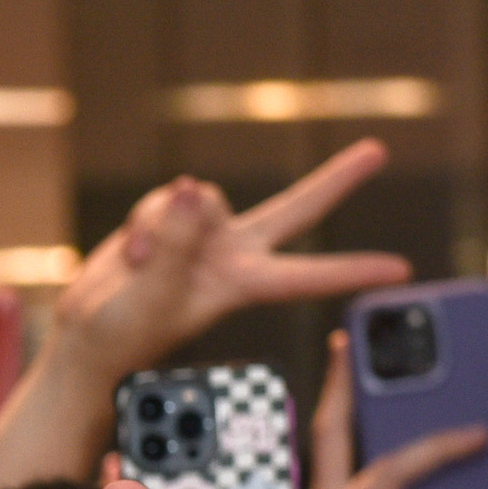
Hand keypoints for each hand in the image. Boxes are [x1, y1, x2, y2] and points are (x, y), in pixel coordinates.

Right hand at [44, 143, 412, 393]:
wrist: (86, 336)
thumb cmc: (122, 336)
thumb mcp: (151, 297)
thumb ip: (175, 242)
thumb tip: (193, 188)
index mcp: (240, 285)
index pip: (307, 276)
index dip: (353, 270)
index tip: (401, 269)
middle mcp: (233, 255)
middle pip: (296, 210)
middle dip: (335, 181)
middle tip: (378, 151)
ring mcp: (204, 237)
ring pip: (202, 196)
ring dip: (165, 221)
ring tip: (142, 263)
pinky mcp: (174, 223)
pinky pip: (168, 197)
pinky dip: (145, 219)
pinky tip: (133, 252)